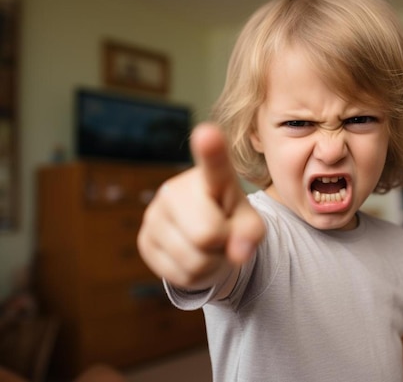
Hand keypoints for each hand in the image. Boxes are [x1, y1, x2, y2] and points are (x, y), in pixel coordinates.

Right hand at [137, 123, 265, 290]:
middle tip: (221, 236)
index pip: (213, 165)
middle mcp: (176, 189)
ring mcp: (155, 214)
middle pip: (207, 234)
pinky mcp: (144, 241)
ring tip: (208, 247)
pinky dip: (195, 275)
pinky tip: (192, 257)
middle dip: (221, 245)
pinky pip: (179, 274)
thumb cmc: (232, 222)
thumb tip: (238, 253)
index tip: (208, 132)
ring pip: (194, 259)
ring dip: (210, 262)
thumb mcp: (251, 225)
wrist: (206, 240)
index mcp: (212, 178)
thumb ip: (252, 234)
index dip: (211, 150)